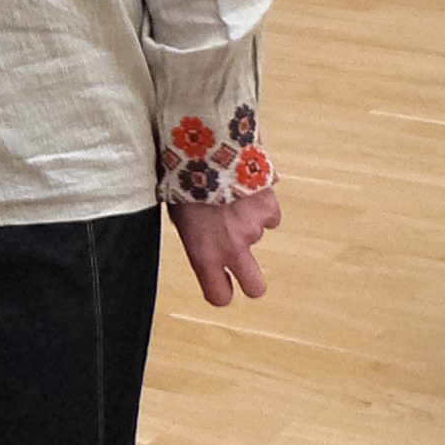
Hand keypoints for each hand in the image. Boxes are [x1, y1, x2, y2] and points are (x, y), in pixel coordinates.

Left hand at [166, 187, 281, 305]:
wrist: (202, 148)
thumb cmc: (180, 179)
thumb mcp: (176, 214)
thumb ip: (192, 234)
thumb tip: (198, 237)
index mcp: (204, 254)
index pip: (219, 296)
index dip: (220, 292)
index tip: (219, 285)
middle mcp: (232, 248)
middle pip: (255, 287)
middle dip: (250, 280)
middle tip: (240, 262)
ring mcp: (254, 228)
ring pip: (256, 235)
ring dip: (245, 222)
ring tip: (227, 196)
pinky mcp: (269, 207)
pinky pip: (268, 214)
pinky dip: (260, 204)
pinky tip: (245, 187)